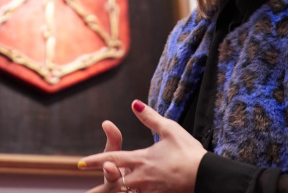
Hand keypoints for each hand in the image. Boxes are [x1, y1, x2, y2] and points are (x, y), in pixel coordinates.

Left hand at [80, 100, 205, 192]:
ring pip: (127, 192)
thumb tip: (134, 104)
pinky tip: (133, 191)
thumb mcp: (170, 129)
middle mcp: (142, 177)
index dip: (95, 160)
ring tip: (108, 189)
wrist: (206, 177)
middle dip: (102, 184)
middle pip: (115, 182)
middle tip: (88, 189)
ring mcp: (150, 190)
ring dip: (118, 190)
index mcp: (141, 159)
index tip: (80, 163)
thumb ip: (150, 117)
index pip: (112, 158)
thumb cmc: (189, 151)